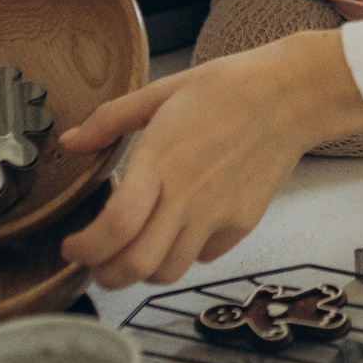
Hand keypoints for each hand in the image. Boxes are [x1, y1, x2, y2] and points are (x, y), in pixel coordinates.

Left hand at [57, 29, 362, 286]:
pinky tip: (179, 231)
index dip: (86, 248)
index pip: (115, 227)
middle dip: (106, 274)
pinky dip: (183, 255)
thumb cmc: (228, 87)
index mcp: (160, 160)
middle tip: (95, 262)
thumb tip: (71, 140)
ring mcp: (217, 214)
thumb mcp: (162, 91)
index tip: (72, 245)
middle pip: (136, 265)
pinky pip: (203, 257)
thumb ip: (111, 119)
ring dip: (142, 272)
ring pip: (168, 272)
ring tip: (133, 254)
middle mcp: (187, 195)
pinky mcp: (241, 223)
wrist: (291, 96)